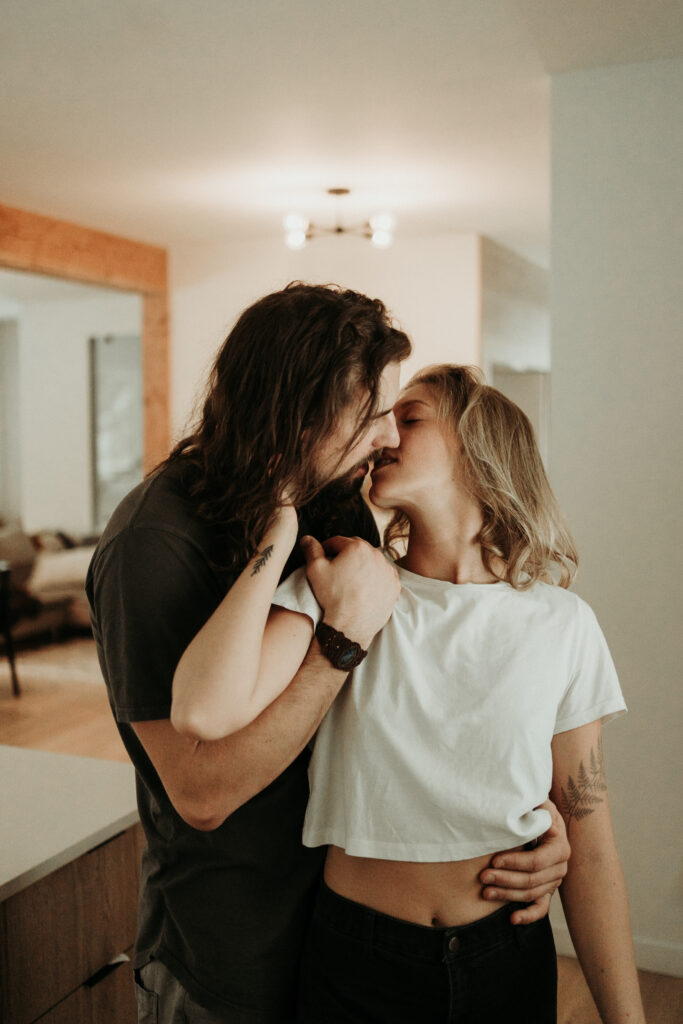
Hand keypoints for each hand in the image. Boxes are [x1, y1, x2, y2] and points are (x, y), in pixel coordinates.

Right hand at [301, 535, 399, 648]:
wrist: (350, 626)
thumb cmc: (332, 597)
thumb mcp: (315, 570)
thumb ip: (312, 550)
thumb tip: (307, 538)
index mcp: (357, 547)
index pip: (338, 541)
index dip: (327, 548)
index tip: (323, 557)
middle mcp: (377, 555)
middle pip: (357, 549)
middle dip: (346, 554)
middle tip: (336, 568)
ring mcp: (388, 571)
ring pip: (372, 561)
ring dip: (362, 565)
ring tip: (351, 578)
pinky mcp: (395, 585)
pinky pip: (383, 575)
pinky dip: (375, 577)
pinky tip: (364, 587)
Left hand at [479, 798, 569, 924]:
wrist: (544, 818)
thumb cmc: (536, 809)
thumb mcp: (537, 803)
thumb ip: (531, 805)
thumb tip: (521, 803)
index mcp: (560, 846)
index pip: (536, 861)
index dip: (515, 863)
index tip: (494, 860)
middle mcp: (560, 866)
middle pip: (532, 880)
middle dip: (505, 880)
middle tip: (483, 877)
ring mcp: (554, 880)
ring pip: (531, 894)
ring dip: (508, 895)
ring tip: (486, 892)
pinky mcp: (547, 889)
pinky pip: (541, 908)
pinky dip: (528, 915)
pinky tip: (512, 919)